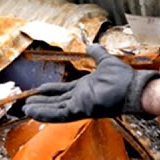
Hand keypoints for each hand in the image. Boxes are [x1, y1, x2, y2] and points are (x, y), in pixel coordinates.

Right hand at [22, 45, 159, 122]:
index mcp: (84, 88)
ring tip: (26, 109)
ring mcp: (80, 105)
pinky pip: (60, 114)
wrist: (133, 88)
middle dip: (41, 102)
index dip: (49, 91)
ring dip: (41, 109)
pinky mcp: (81, 110)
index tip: (37, 90)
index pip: (62, 91)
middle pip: (56, 101)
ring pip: (55, 108)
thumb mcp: (106, 61)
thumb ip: (97, 54)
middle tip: (26, 103)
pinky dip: (47, 113)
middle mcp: (80, 98)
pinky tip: (34, 113)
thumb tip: (91, 45)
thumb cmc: (123, 78)